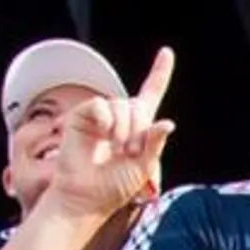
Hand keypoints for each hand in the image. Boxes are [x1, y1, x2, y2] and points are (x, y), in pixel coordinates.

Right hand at [52, 48, 175, 220]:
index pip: (151, 94)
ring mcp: (100, 115)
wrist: (87, 196)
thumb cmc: (115, 185)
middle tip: (130, 153)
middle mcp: (119, 117)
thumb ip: (156, 143)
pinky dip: (106, 121)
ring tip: (117, 150)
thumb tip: (167, 123)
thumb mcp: (145, 166)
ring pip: (122, 104)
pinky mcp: (82, 116)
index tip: (166, 53)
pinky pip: (101, 105)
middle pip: (139, 105)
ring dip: (124, 129)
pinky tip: (102, 136)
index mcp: (138, 126)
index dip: (159, 73)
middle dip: (140, 129)